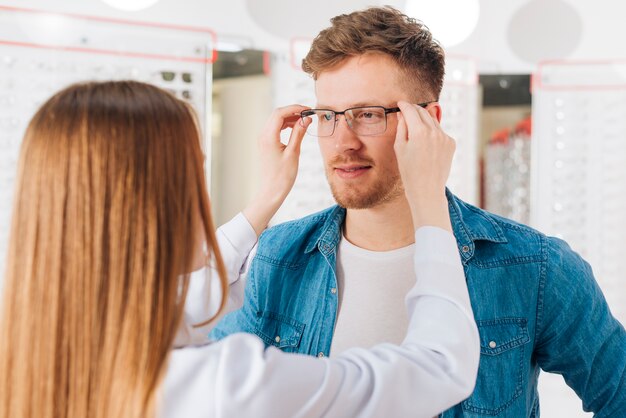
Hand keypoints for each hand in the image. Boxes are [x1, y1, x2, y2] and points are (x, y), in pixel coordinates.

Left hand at [243, 105, 310, 235]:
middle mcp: (263, 135)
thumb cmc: (282, 177)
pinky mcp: (265, 144)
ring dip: (290, 118)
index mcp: (268, 137)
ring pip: (276, 120)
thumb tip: (306, 119)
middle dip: (293, 111)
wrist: (270, 192)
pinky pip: (275, 128)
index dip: (295, 108)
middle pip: (277, 114)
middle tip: (308, 114)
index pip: (280, 113)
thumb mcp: (293, 153)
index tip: (308, 109)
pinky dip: (285, 125)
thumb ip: (298, 133)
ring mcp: (263, 139)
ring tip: (304, 122)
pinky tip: (296, 129)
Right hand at [394, 101, 454, 230]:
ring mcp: (445, 137)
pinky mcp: (451, 143)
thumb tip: (403, 114)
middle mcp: (435, 131)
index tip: (400, 104)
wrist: (427, 190)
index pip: (411, 110)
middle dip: (414, 110)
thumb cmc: (409, 172)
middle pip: (423, 112)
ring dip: (424, 121)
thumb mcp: (400, 148)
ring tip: (415, 129)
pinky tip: (425, 143)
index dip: (404, 105)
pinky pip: (440, 132)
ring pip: (433, 121)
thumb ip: (402, 127)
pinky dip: (432, 132)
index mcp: (419, 132)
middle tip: (406, 112)